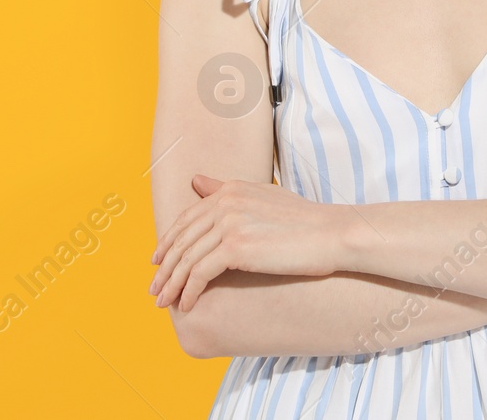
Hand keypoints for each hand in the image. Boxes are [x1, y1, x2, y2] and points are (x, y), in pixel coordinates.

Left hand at [150, 174, 343, 311]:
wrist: (331, 234)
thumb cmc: (306, 220)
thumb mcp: (263, 197)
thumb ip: (227, 190)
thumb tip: (196, 181)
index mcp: (230, 189)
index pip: (186, 218)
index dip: (168, 242)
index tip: (158, 263)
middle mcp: (225, 201)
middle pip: (182, 239)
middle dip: (165, 267)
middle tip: (154, 289)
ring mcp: (229, 222)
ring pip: (187, 258)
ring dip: (172, 284)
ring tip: (164, 303)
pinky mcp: (236, 246)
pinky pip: (200, 273)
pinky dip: (190, 291)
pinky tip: (187, 305)